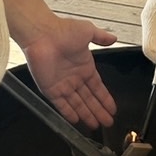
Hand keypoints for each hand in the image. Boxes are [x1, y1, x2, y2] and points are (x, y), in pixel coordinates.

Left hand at [21, 15, 117, 129]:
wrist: (42, 34)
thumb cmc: (63, 30)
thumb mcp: (88, 31)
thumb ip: (101, 37)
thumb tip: (114, 38)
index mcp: (84, 66)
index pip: (97, 87)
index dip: (105, 98)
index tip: (112, 108)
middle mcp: (74, 77)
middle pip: (89, 99)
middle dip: (99, 111)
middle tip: (108, 122)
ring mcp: (62, 84)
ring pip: (77, 104)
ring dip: (87, 115)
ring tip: (96, 125)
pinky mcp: (50, 89)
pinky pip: (61, 104)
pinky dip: (68, 113)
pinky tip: (77, 121)